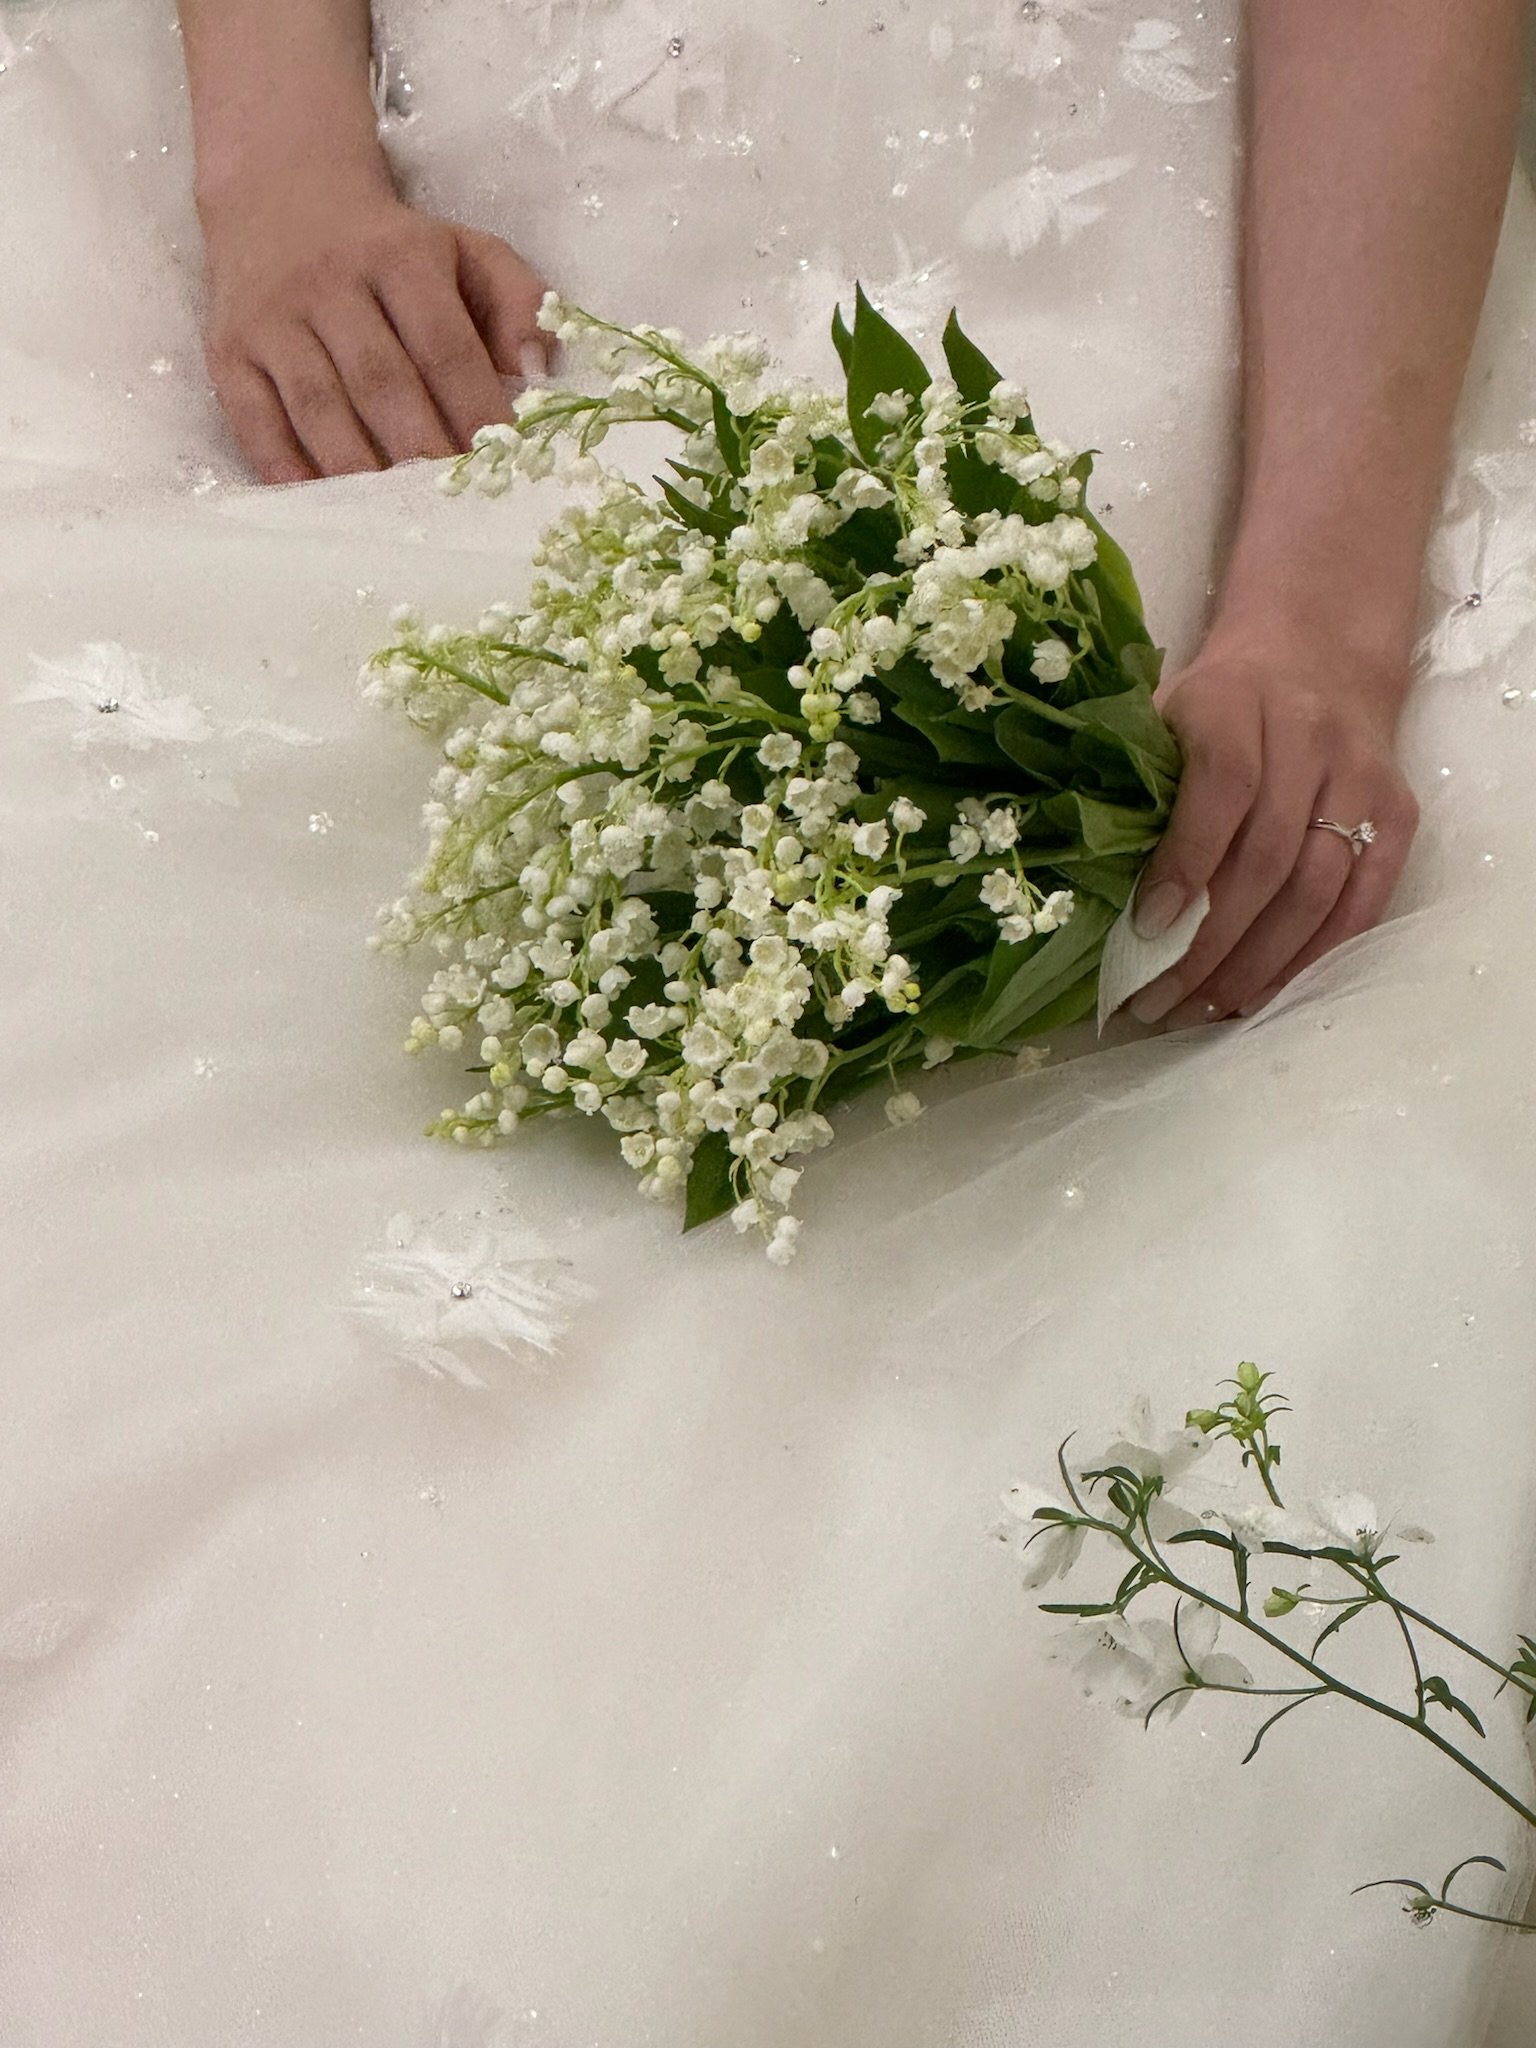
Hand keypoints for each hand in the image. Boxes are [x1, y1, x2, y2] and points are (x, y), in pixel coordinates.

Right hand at [200, 172, 556, 482]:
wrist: (281, 193)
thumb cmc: (394, 246)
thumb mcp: (466, 250)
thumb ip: (518, 302)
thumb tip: (539, 371)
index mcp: (400, 256)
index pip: (444, 345)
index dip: (474, 409)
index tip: (501, 464)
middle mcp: (330, 282)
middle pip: (380, 380)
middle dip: (420, 448)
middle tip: (452, 504)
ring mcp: (273, 318)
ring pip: (318, 405)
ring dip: (359, 469)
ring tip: (395, 519)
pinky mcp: (229, 350)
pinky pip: (255, 420)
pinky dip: (286, 469)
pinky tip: (321, 507)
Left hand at [1124, 622, 1419, 1028]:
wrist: (1313, 655)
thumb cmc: (1214, 704)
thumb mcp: (1160, 715)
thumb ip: (1129, 783)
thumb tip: (1082, 883)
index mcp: (1235, 702)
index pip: (1222, 788)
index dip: (1186, 864)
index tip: (1146, 930)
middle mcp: (1310, 736)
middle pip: (1268, 857)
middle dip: (1210, 944)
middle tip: (1159, 1001)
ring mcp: (1362, 777)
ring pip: (1316, 889)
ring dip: (1258, 965)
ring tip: (1204, 1011)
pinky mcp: (1398, 813)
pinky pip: (1363, 902)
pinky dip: (1313, 958)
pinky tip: (1264, 993)